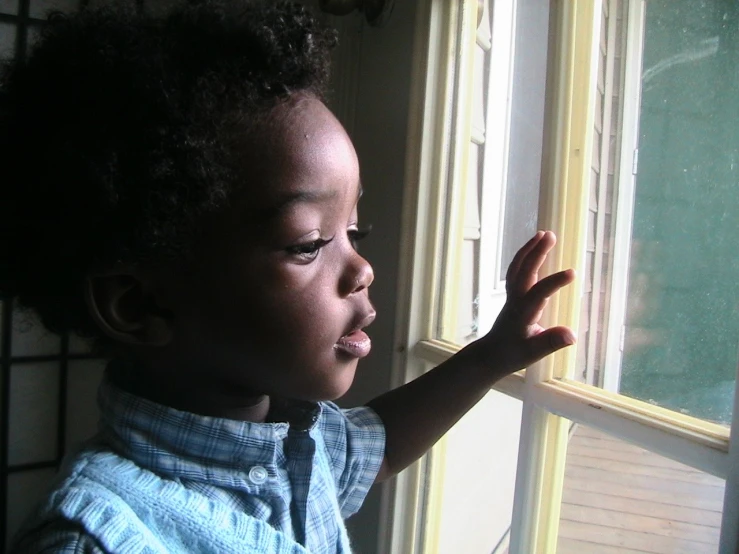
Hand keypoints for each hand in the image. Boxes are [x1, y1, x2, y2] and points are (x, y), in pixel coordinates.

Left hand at [466, 230, 575, 375]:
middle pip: (524, 271)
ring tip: (543, 234)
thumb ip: (551, 343)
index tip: (573, 272)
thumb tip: (572, 335)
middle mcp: (516, 300)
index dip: (554, 282)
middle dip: (537, 252)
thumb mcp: (533, 353)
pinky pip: (517, 271)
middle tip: (551, 235)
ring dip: (529, 250)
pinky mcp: (513, 295)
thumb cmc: (512, 355)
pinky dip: (524, 257)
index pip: (539, 293)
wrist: (490, 355)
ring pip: (518, 267)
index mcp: (523, 313)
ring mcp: (512, 295)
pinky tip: (534, 248)